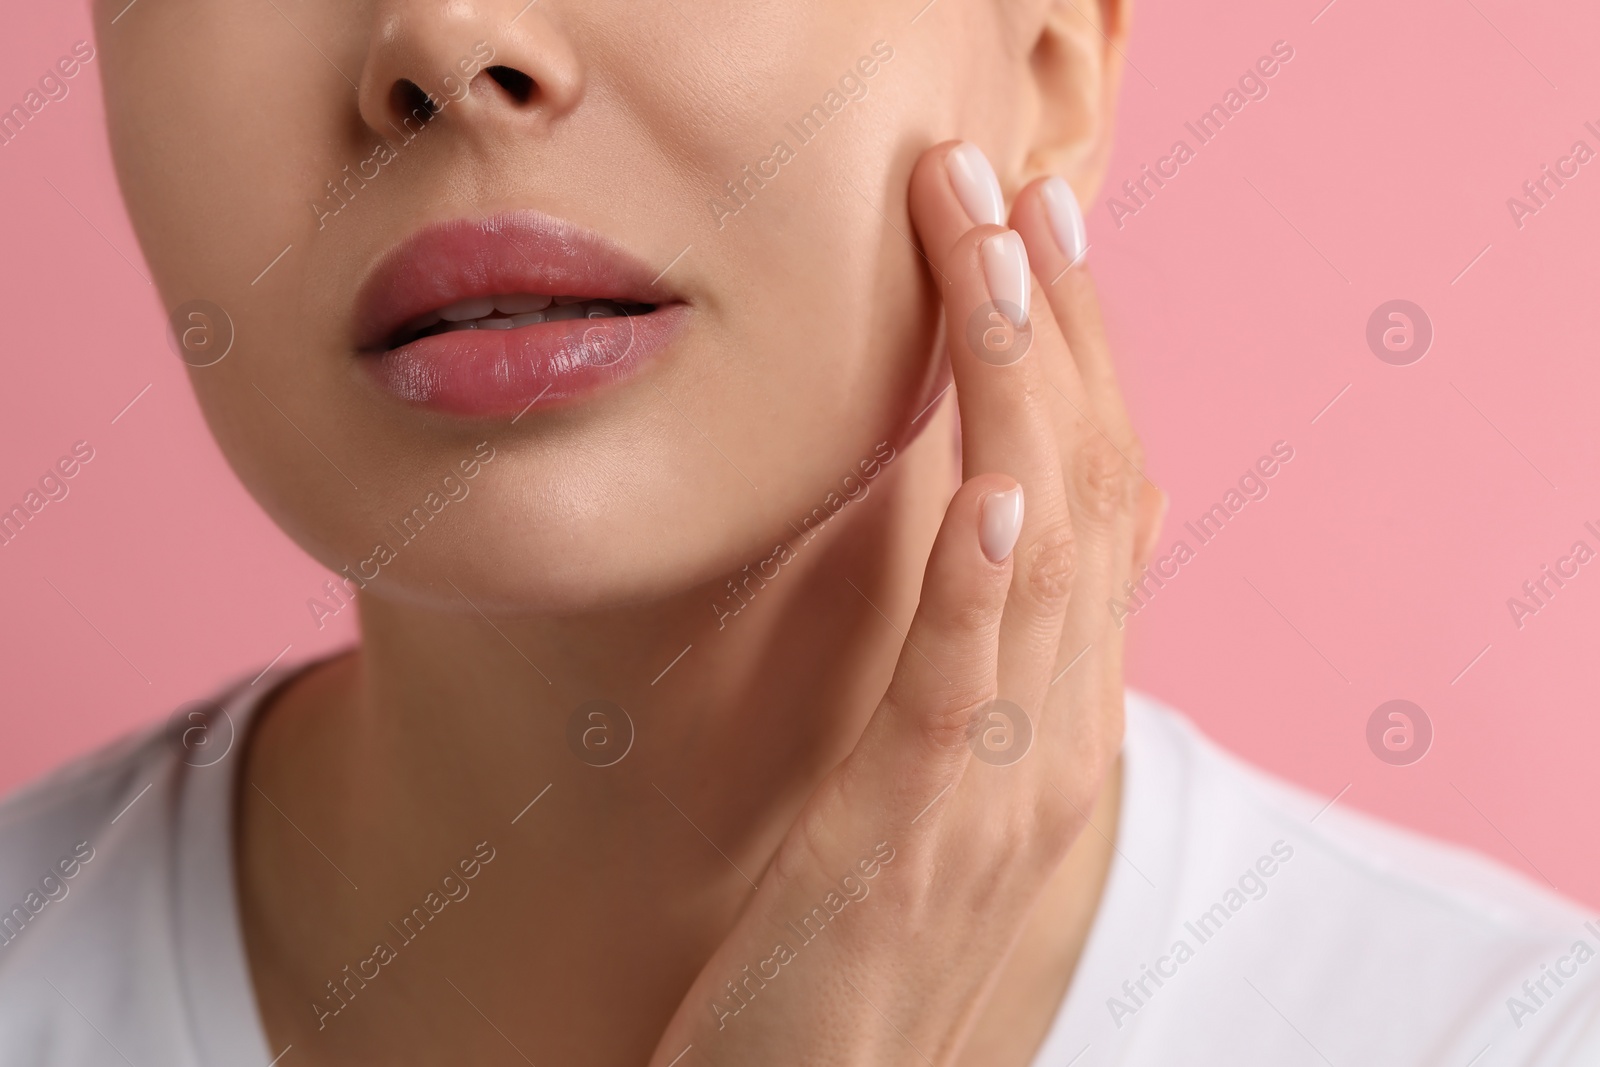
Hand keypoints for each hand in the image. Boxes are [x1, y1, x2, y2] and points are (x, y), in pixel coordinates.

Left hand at [646, 141, 1157, 1065]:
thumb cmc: (865, 931)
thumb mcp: (943, 780)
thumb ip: (983, 663)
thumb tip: (996, 536)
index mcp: (1059, 711)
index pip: (1102, 502)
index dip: (1082, 358)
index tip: (1041, 236)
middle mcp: (1058, 734)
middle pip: (1091, 493)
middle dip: (1055, 329)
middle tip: (1016, 192)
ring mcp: (1001, 784)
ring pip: (1046, 560)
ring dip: (1020, 397)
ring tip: (995, 262)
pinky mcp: (918, 832)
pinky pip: (970, 690)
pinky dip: (991, 584)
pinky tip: (990, 490)